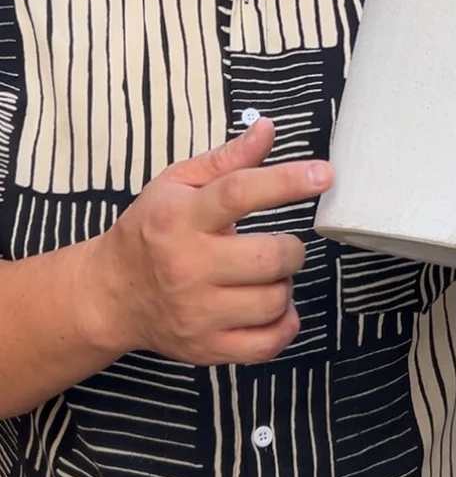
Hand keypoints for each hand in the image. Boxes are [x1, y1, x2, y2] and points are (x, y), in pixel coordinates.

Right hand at [85, 119, 331, 365]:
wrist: (110, 295)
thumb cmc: (151, 229)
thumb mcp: (178, 184)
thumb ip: (229, 159)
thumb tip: (269, 127)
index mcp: (181, 219)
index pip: (239, 194)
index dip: (287, 182)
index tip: (325, 174)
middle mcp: (188, 268)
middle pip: (269, 258)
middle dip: (292, 247)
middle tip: (282, 245)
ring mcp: (198, 314)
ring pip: (274, 301)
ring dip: (285, 284)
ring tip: (268, 276)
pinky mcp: (206, 349)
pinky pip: (267, 344)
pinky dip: (284, 325)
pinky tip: (272, 307)